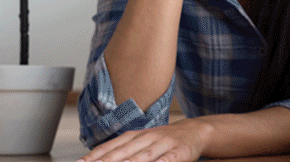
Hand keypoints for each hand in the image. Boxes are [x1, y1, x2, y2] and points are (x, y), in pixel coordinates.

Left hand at [77, 119, 210, 161]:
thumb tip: (96, 158)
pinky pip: (168, 159)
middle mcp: (147, 137)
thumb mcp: (140, 142)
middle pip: (124, 151)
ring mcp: (163, 144)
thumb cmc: (162, 141)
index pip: (110, 147)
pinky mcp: (179, 152)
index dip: (95, 156)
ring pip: (145, 155)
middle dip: (107, 161)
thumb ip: (120, 150)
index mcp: (134, 136)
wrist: (194, 131)